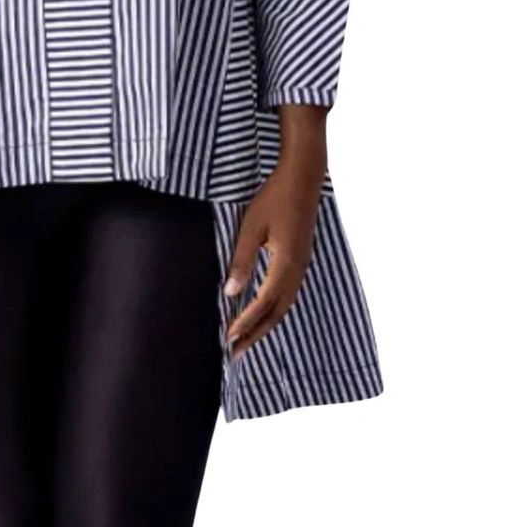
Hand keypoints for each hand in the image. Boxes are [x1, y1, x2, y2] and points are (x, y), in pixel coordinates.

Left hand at [222, 150, 325, 359]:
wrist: (303, 178)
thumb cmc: (274, 198)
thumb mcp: (251, 227)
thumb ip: (242, 260)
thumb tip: (230, 293)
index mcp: (286, 264)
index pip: (262, 304)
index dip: (245, 323)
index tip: (228, 339)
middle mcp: (297, 270)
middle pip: (276, 313)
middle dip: (255, 334)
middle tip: (234, 353)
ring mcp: (302, 266)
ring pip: (284, 305)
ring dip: (264, 324)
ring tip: (245, 338)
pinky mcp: (300, 260)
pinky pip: (287, 293)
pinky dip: (273, 309)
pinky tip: (261, 311)